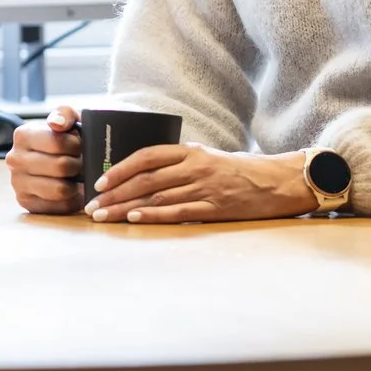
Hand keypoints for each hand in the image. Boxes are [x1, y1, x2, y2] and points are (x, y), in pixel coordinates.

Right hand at [6, 103, 83, 214]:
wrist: (50, 158)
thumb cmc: (62, 138)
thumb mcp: (66, 120)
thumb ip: (65, 114)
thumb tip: (56, 124)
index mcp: (22, 135)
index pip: (58, 142)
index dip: (76, 145)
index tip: (80, 145)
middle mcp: (14, 159)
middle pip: (61, 167)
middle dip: (78, 165)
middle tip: (81, 162)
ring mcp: (17, 183)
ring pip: (60, 189)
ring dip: (76, 183)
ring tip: (77, 176)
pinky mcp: (26, 202)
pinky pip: (59, 206)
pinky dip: (72, 200)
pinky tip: (71, 189)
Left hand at [87, 144, 313, 223]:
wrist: (278, 181)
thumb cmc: (239, 170)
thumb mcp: (207, 157)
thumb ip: (178, 162)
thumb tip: (143, 173)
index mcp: (190, 151)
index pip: (146, 156)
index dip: (120, 169)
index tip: (100, 183)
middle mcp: (194, 167)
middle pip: (145, 179)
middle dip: (114, 194)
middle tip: (91, 206)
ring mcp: (204, 188)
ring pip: (156, 197)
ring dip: (125, 208)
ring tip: (103, 218)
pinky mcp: (215, 209)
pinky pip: (178, 212)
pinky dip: (154, 215)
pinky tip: (135, 218)